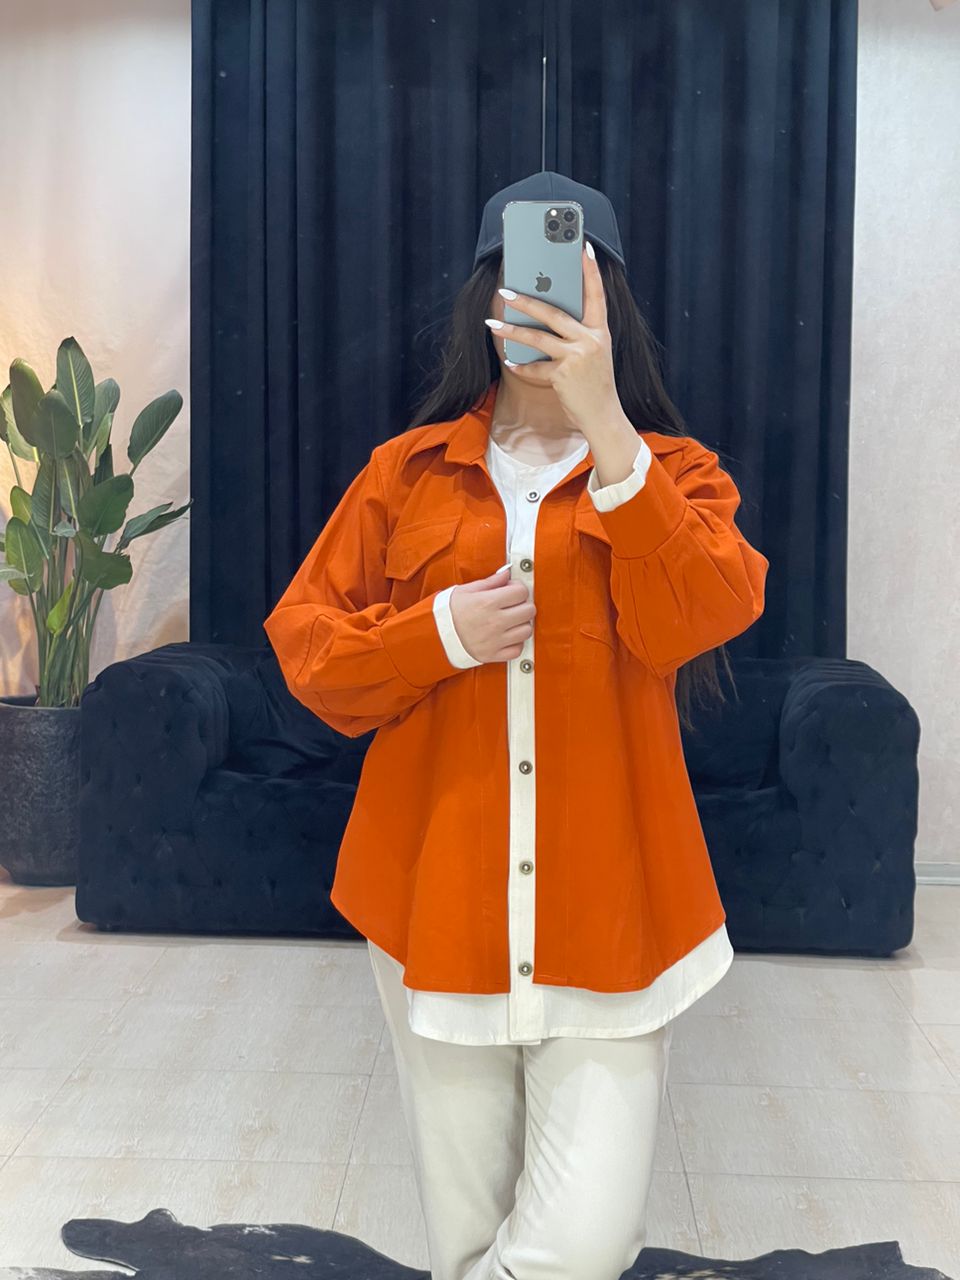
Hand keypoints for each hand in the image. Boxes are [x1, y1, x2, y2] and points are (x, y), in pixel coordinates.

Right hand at [449, 566, 535, 662]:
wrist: (435, 636)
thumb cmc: (449, 612)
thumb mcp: (466, 590)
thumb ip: (491, 582)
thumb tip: (507, 573)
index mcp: (488, 602)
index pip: (521, 591)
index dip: (518, 588)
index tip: (512, 590)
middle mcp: (495, 622)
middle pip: (529, 611)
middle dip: (523, 605)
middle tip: (513, 605)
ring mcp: (495, 640)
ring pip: (527, 631)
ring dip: (521, 624)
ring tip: (510, 621)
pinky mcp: (493, 655)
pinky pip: (517, 650)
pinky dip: (515, 643)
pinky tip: (507, 636)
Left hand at [485, 243, 622, 439]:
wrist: (604, 416)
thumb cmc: (594, 383)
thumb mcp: (593, 354)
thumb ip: (576, 335)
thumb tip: (546, 316)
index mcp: (600, 331)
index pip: (596, 294)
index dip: (590, 270)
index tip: (582, 246)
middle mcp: (590, 340)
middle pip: (554, 313)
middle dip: (526, 300)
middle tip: (505, 290)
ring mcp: (577, 357)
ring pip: (538, 337)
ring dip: (512, 330)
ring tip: (492, 323)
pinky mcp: (563, 375)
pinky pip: (536, 367)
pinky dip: (521, 365)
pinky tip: (510, 361)